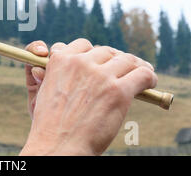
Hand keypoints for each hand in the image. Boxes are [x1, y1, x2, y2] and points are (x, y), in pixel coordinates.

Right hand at [20, 38, 156, 155]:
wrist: (59, 146)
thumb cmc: (50, 124)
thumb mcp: (41, 91)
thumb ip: (54, 73)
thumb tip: (63, 61)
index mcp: (60, 60)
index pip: (82, 44)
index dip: (92, 54)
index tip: (99, 63)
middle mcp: (80, 63)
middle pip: (106, 51)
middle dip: (114, 60)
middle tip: (122, 70)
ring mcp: (100, 76)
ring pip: (126, 59)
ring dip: (135, 65)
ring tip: (142, 72)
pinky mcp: (118, 91)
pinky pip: (142, 74)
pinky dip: (149, 76)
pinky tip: (149, 82)